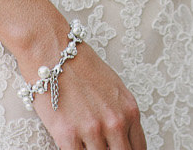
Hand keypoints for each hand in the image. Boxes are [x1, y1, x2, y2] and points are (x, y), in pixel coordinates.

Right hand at [23, 28, 146, 149]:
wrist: (54, 52)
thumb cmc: (81, 66)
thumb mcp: (114, 88)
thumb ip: (121, 114)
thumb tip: (121, 138)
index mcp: (130, 110)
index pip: (138, 148)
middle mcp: (115, 122)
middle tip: (103, 149)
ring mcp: (92, 130)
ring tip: (87, 145)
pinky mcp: (68, 136)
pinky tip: (74, 147)